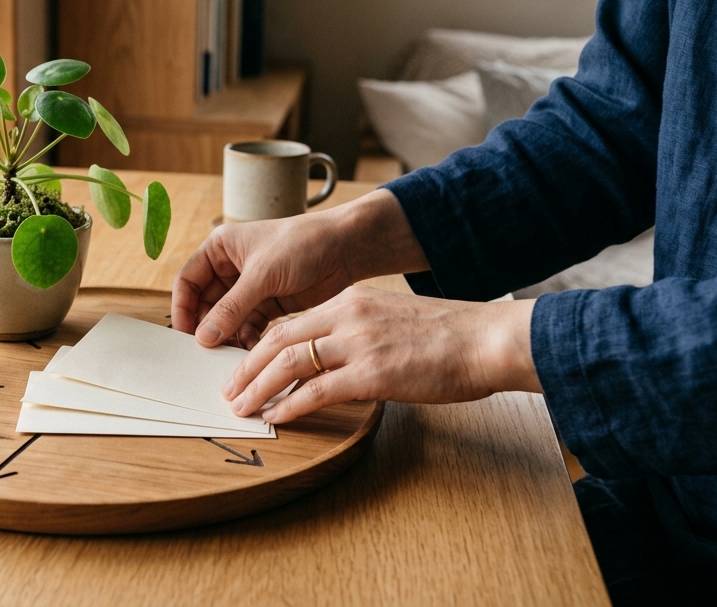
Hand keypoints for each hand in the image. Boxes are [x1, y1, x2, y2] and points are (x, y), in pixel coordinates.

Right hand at [172, 190, 428, 348]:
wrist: (346, 248)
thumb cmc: (303, 244)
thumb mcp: (261, 275)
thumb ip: (230, 308)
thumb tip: (203, 336)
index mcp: (221, 249)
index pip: (188, 281)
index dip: (183, 308)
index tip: (184, 335)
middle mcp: (232, 267)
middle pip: (206, 304)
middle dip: (207, 327)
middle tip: (206, 354)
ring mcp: (251, 287)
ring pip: (227, 318)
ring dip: (227, 337)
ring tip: (228, 357)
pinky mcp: (270, 303)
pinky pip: (249, 326)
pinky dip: (247, 339)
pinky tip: (250, 352)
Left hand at [222, 286, 540, 423]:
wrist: (487, 339)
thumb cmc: (451, 336)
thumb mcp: (394, 320)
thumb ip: (361, 333)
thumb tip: (339, 361)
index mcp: (351, 300)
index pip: (292, 322)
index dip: (262, 347)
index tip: (246, 366)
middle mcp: (347, 316)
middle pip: (278, 339)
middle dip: (247, 367)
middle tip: (229, 389)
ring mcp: (358, 343)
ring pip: (289, 363)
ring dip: (258, 387)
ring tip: (241, 407)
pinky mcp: (371, 373)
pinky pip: (317, 390)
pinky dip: (290, 405)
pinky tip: (276, 416)